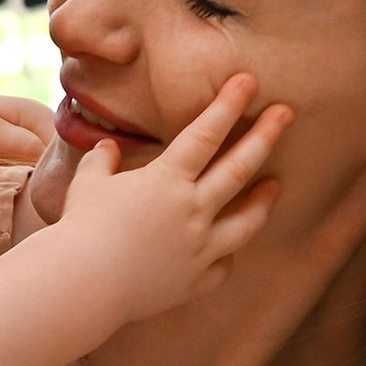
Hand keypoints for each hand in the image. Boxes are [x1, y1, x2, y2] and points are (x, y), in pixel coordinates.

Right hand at [58, 73, 291, 319]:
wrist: (83, 285)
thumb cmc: (79, 229)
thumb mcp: (87, 185)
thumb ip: (102, 162)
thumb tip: (108, 148)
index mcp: (167, 181)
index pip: (205, 134)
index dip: (228, 104)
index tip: (249, 81)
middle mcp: (191, 211)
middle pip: (238, 168)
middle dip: (265, 136)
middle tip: (286, 113)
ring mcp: (198, 248)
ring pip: (246, 222)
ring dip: (264, 200)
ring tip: (276, 185)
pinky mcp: (194, 281)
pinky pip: (222, 266)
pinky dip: (226, 256)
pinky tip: (227, 249)